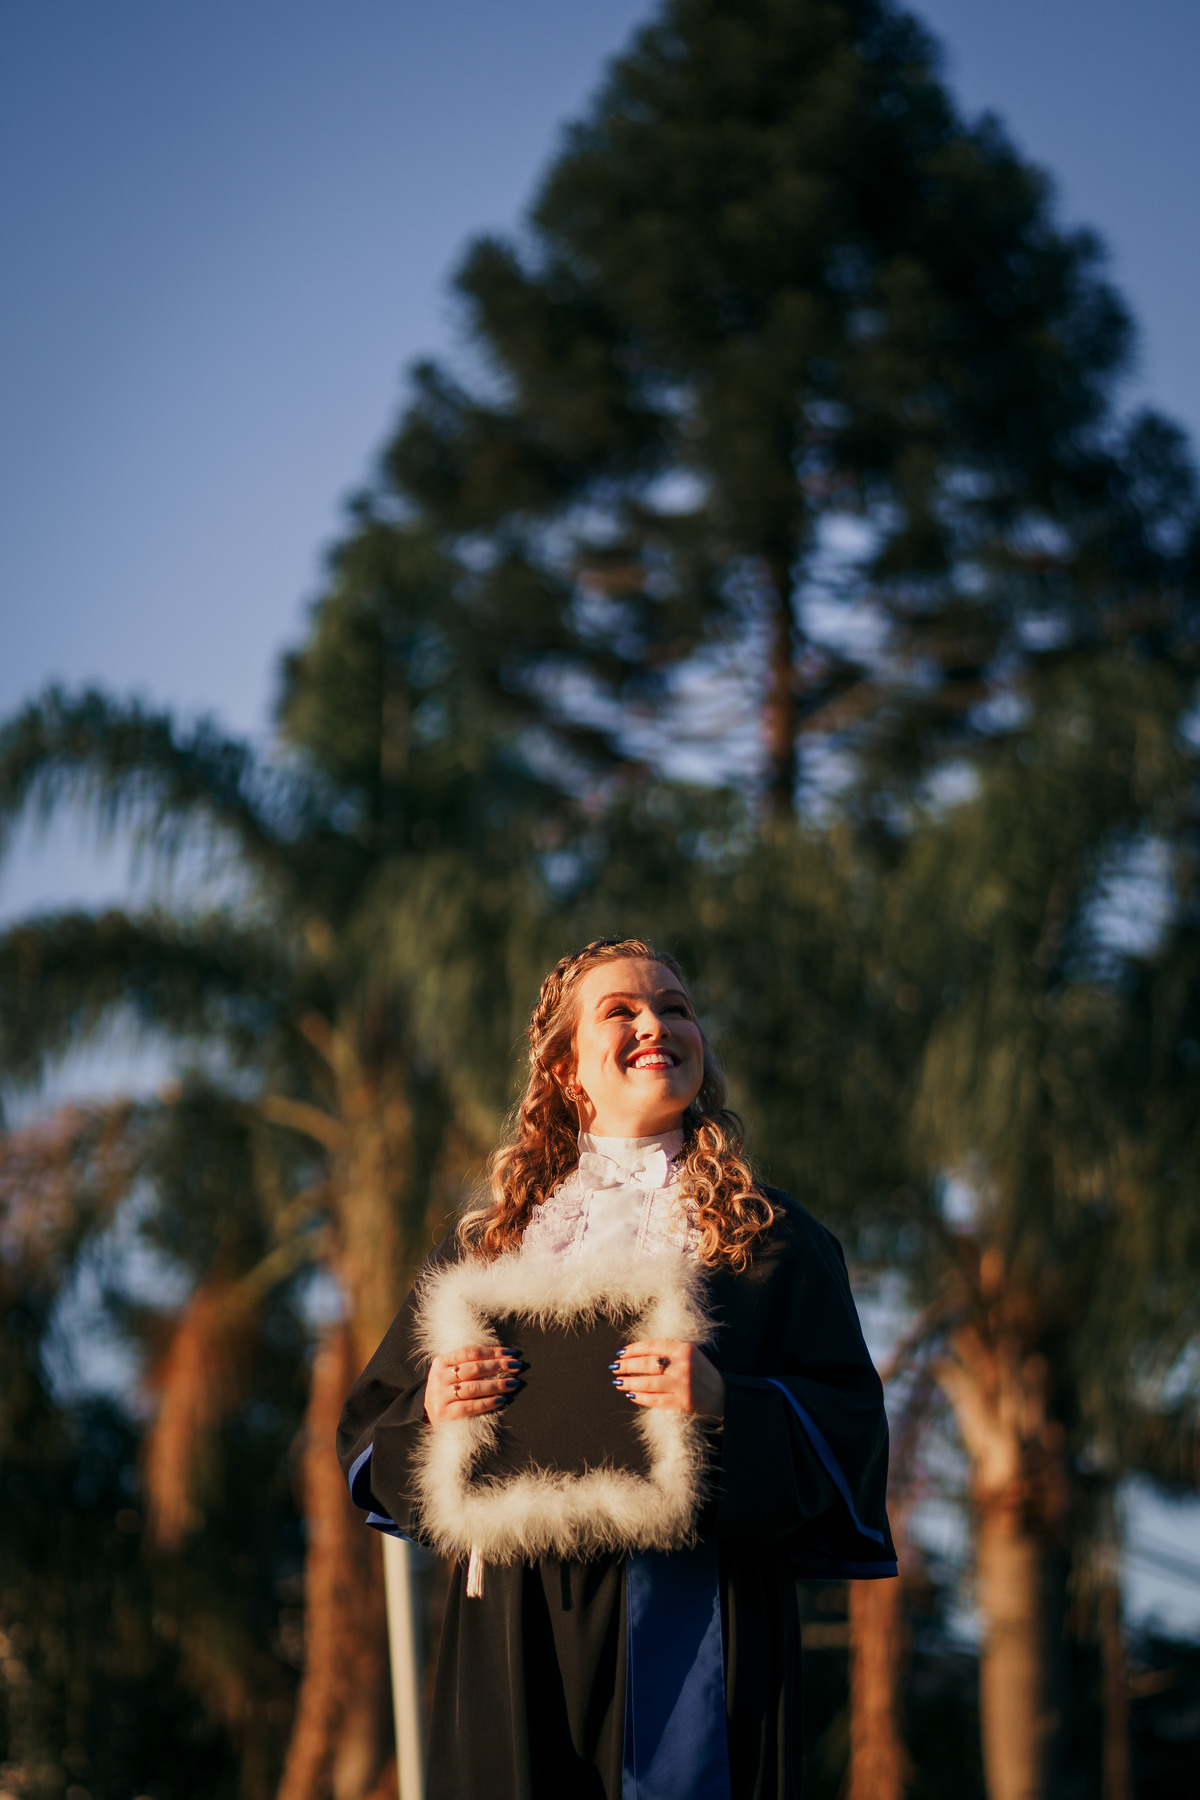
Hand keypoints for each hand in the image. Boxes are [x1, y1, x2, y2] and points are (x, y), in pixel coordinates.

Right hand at [424, 1345, 523, 1422]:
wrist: (428, 1413)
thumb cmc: (447, 1388)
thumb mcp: (451, 1371)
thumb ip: (470, 1362)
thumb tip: (503, 1356)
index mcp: (441, 1361)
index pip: (471, 1352)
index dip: (493, 1352)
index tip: (511, 1353)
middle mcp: (439, 1377)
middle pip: (474, 1368)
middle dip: (499, 1366)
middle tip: (517, 1366)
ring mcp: (441, 1396)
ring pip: (474, 1387)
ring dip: (497, 1384)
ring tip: (514, 1383)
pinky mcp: (446, 1414)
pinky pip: (471, 1406)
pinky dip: (488, 1402)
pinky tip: (502, 1399)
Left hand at [610, 1340, 724, 1418]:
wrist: (723, 1395)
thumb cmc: (701, 1372)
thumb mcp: (689, 1354)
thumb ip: (668, 1351)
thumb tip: (636, 1354)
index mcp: (684, 1349)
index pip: (653, 1346)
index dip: (634, 1349)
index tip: (621, 1353)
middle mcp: (683, 1365)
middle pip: (647, 1364)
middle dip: (627, 1365)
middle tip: (614, 1367)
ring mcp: (683, 1385)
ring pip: (649, 1383)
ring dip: (629, 1382)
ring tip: (618, 1382)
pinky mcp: (682, 1403)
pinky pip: (656, 1400)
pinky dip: (641, 1397)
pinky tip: (631, 1394)